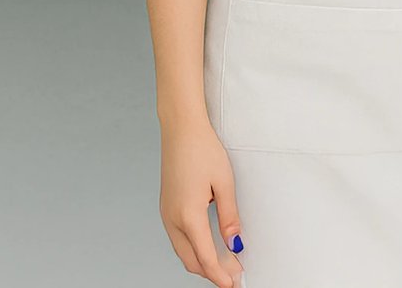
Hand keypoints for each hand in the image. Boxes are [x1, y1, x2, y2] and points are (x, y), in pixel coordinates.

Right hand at [160, 118, 245, 287]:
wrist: (181, 130)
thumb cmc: (203, 151)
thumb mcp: (224, 183)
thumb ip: (229, 217)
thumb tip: (235, 243)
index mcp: (188, 215)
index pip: (205, 257)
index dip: (220, 274)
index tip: (233, 284)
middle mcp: (172, 219)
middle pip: (191, 260)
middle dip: (211, 272)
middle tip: (233, 276)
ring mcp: (166, 214)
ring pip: (183, 251)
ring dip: (201, 262)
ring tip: (224, 265)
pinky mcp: (167, 207)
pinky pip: (179, 238)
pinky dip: (193, 248)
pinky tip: (207, 246)